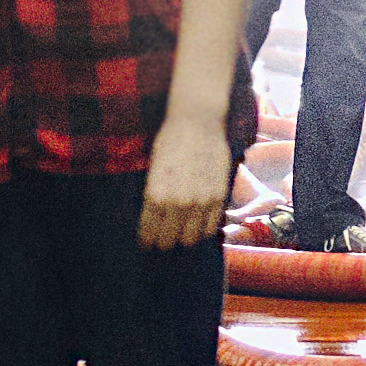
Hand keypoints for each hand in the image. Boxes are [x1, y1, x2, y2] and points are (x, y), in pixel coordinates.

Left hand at [139, 102, 233, 248]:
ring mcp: (199, 202)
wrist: (198, 121)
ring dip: (184, 238)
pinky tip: (197, 225)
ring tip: (181, 233)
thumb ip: (154, 195)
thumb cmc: (170, 140)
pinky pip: (210, 227)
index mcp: (155, 196)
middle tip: (163, 240)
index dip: (147, 241)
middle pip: (168, 241)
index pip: (149, 233)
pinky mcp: (218, 197)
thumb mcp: (153, 169)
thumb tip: (154, 218)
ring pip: (190, 239)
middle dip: (164, 242)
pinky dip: (202, 229)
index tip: (147, 243)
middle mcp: (177, 203)